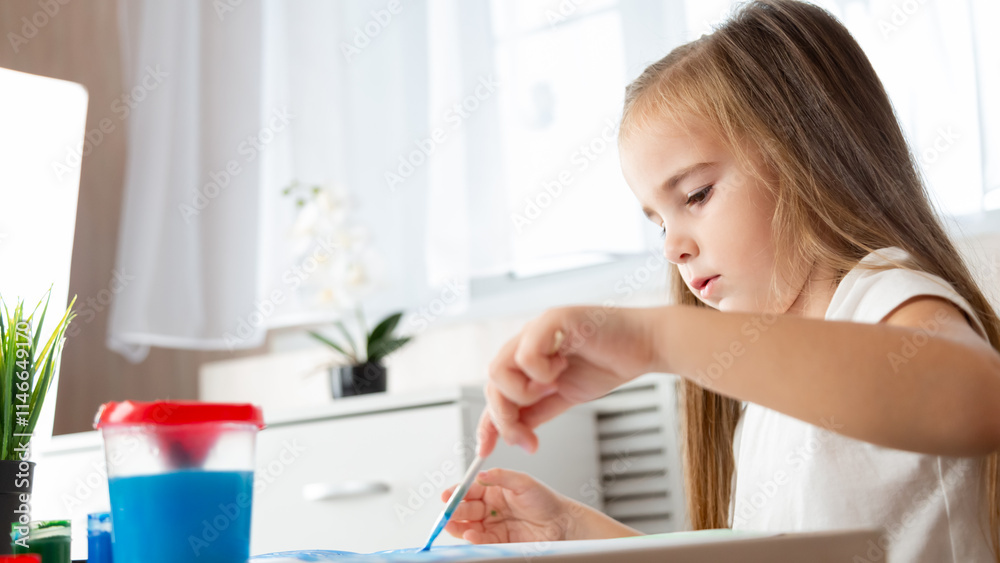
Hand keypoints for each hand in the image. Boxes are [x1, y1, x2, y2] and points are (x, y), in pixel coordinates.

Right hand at [440, 467, 572, 543]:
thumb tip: (480, 474)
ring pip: (469, 526)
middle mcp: (491, 507)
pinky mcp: (499, 541)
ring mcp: (494, 525)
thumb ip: (500, 476)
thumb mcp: (523, 482)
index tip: (447, 496)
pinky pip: (481, 540)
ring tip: (451, 525)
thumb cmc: (546, 501)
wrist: (562, 524)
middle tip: (447, 513)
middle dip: (454, 510)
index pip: (470, 490)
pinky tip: (469, 534)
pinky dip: (472, 538)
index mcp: (494, 490)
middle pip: (466, 509)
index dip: (457, 493)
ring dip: (458, 526)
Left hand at [478, 305, 655, 456]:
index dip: (488, 422)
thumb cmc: (611, 362)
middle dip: (506, 419)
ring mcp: (536, 329)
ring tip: (551, 389)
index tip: (485, 449)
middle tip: (528, 438)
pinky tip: (562, 368)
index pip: (495, 389)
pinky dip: (540, 372)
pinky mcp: (551, 320)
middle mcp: (526, 341)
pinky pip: (525, 355)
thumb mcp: (565, 396)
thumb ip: (538, 411)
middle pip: (492, 383)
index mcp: (527, 357)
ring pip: (499, 369)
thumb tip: (515, 433)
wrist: (646, 345)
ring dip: (523, 393)